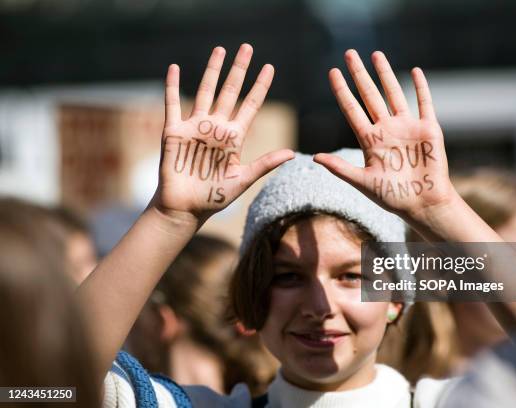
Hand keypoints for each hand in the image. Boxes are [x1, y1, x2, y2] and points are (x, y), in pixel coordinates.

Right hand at [152, 44, 293, 222]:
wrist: (185, 208)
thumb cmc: (214, 197)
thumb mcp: (242, 179)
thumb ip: (265, 164)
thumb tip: (292, 154)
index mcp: (234, 137)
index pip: (251, 106)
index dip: (260, 87)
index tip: (270, 68)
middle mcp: (216, 127)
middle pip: (230, 91)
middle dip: (239, 70)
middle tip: (247, 47)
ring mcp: (195, 127)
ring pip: (205, 91)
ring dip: (212, 71)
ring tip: (220, 49)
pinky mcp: (174, 132)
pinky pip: (172, 104)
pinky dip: (172, 86)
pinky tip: (175, 68)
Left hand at [315, 50, 455, 222]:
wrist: (422, 203)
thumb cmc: (392, 197)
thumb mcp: (362, 182)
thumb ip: (340, 168)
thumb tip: (314, 157)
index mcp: (370, 140)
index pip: (352, 109)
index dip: (342, 91)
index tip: (332, 73)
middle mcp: (386, 129)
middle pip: (370, 95)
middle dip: (359, 74)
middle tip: (349, 54)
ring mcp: (407, 127)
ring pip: (393, 93)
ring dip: (385, 73)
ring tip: (375, 54)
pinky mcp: (428, 129)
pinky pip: (424, 103)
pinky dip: (421, 87)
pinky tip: (415, 71)